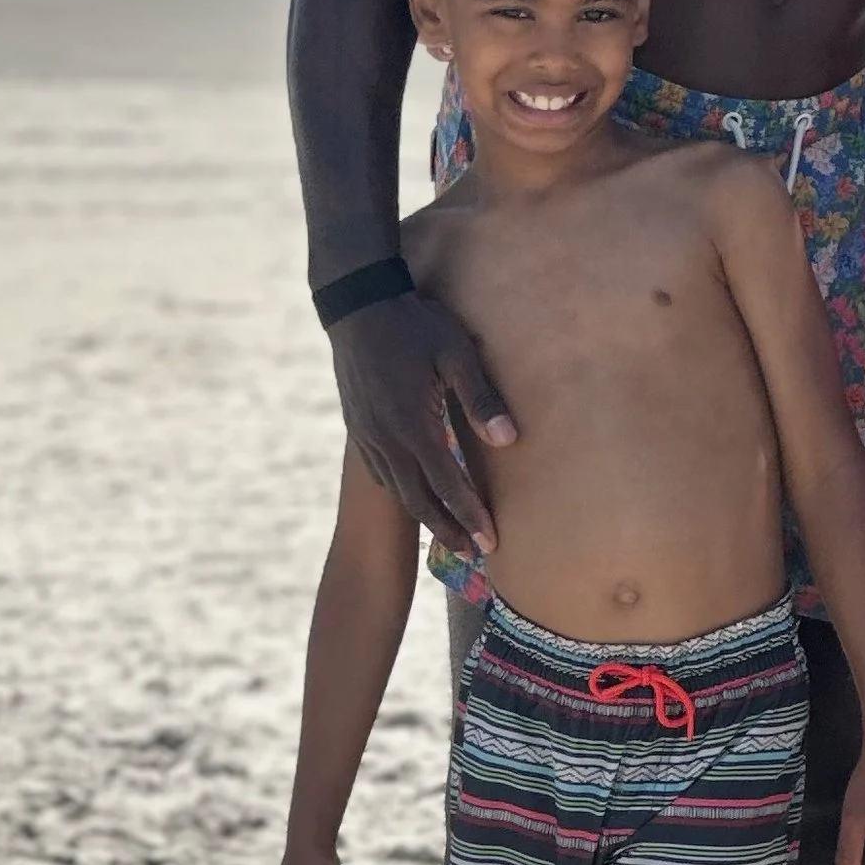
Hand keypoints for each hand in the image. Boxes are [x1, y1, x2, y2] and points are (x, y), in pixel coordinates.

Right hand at [328, 284, 515, 555]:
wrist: (356, 307)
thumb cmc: (414, 325)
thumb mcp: (456, 353)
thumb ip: (481, 398)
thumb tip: (508, 440)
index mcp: (413, 426)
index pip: (448, 484)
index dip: (471, 516)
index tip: (491, 542)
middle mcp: (387, 439)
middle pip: (420, 499)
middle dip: (449, 530)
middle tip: (475, 557)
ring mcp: (368, 436)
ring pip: (398, 490)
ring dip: (425, 517)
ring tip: (449, 538)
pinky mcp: (359, 428)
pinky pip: (381, 474)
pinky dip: (401, 494)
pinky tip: (413, 498)